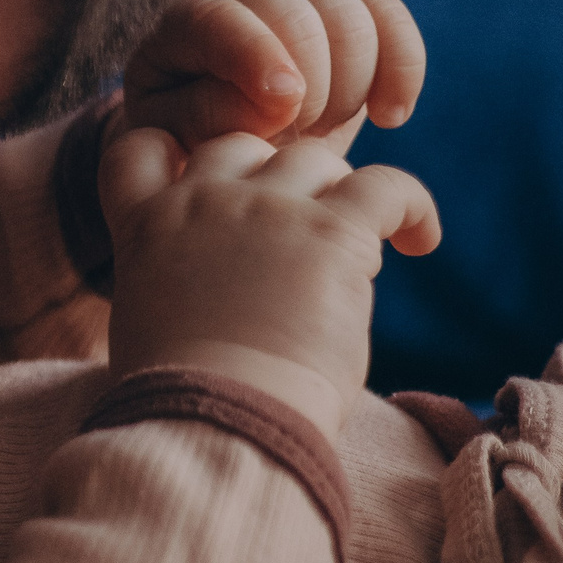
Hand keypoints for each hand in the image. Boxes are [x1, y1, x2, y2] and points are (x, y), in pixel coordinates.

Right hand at [101, 130, 439, 435]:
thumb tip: (206, 301)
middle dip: (269, 175)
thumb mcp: (144, 325)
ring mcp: (266, 208)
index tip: (209, 186)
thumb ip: (168, 284)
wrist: (216, 417)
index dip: (176, 154)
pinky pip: (387, 187)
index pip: (141, 148)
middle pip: (242, 145)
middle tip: (298, 228)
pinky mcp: (332, 230)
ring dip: (337, 191)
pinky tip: (420, 240)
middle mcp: (202, 200)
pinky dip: (412, 206)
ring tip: (359, 242)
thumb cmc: (180, 398)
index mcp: (145, 226)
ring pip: (316, 159)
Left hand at [122, 0, 425, 154]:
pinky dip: (402, 68)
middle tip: (297, 140)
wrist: (230, 127)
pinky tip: (388, 117)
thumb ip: (208, 116)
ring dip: (350, 86)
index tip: (285, 108)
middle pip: (297, 13)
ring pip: (350, 12)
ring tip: (320, 132)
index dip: (257, 57)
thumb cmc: (187, 134)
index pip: (220, 19)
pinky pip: (389, 13)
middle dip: (311, 88)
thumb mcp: (175, 137)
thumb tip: (276, 99)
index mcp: (183, 18)